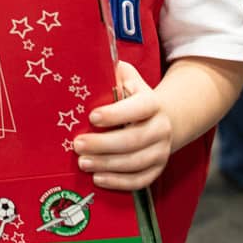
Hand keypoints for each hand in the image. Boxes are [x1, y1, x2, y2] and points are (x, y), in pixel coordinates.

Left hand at [72, 61, 172, 190]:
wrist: (164, 119)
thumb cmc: (134, 98)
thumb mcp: (129, 80)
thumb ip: (115, 72)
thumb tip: (92, 60)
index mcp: (152, 103)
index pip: (138, 108)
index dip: (116, 114)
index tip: (92, 117)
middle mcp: (161, 128)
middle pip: (134, 139)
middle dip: (103, 144)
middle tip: (77, 145)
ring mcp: (161, 151)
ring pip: (135, 162)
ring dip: (107, 165)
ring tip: (83, 163)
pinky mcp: (157, 169)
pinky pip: (139, 181)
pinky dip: (118, 182)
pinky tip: (98, 178)